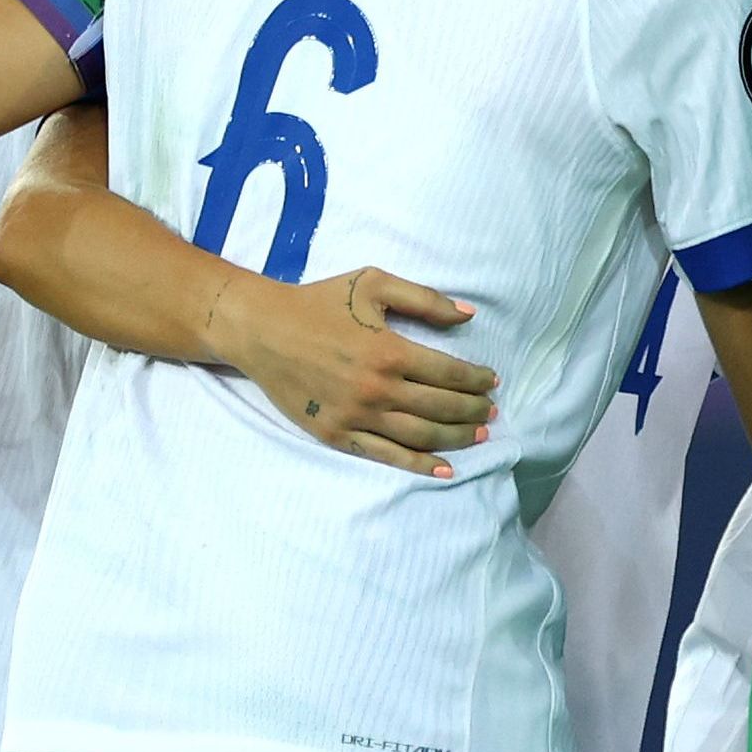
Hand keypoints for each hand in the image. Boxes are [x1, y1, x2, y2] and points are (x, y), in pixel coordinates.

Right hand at [212, 268, 497, 475]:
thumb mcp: (372, 284)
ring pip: (421, 435)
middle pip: (442, 408)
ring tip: (479, 435)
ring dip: (457, 438)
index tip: (492, 382)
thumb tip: (470, 315)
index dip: (478, 381)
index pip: (451, 374)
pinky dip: (419, 464)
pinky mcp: (336, 434)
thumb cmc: (318, 302)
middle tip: (491, 412)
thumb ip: (425, 299)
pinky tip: (444, 468)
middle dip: (474, 411)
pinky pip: (386, 455)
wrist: (260, 328)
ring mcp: (356, 415)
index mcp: (389, 350)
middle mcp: (376, 388)